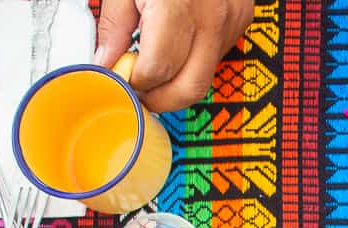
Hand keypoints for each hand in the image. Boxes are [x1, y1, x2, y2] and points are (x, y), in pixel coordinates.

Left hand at [95, 0, 254, 111]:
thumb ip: (114, 22)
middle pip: (189, 88)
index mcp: (178, 6)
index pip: (157, 71)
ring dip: (177, 79)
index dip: (133, 82)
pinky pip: (216, 55)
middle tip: (136, 88)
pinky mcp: (241, 19)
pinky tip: (176, 41)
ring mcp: (232, 20)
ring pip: (205, 75)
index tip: (117, 78)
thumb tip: (106, 57)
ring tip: (152, 61)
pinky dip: (193, 58)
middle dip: (160, 98)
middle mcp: (212, 18)